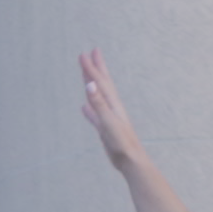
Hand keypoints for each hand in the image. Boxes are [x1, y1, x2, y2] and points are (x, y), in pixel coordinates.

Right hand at [79, 49, 147, 172]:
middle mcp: (111, 106)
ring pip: (98, 95)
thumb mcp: (108, 122)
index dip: (90, 68)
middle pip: (102, 83)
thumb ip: (99, 103)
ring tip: (87, 73)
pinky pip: (94, 114)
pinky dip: (89, 108)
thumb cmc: (121, 142)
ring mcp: (107, 116)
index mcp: (112, 103)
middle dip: (96, 68)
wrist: (130, 159)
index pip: (99, 82)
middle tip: (91, 52)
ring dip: (92, 83)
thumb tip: (90, 84)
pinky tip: (84, 106)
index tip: (82, 55)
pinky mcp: (104, 128)